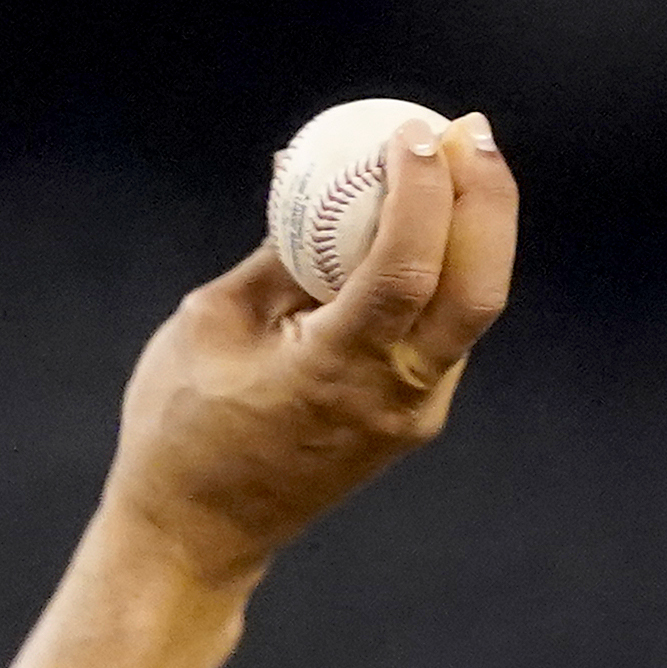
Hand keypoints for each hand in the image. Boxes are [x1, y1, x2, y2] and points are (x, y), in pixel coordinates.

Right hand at [102, 113, 514, 589]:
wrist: (195, 537)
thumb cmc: (180, 430)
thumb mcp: (208, 325)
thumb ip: (276, 257)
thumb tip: (311, 179)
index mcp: (336, 371)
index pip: (406, 268)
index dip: (420, 190)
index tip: (413, 130)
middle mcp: (394, 396)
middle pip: (478, 287)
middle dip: (486, 198)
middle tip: (471, 131)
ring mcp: (413, 414)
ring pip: (474, 308)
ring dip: (475, 228)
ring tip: (461, 159)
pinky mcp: (413, 419)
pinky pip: (443, 330)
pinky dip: (444, 268)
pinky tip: (426, 223)